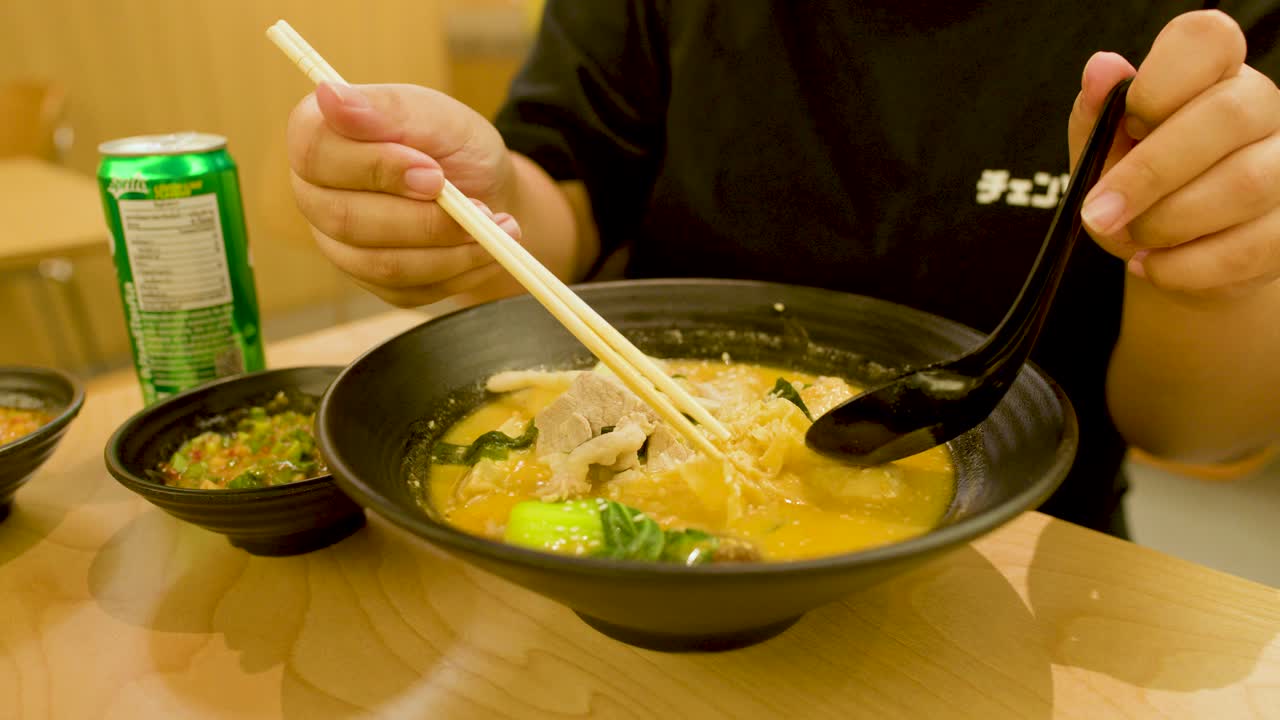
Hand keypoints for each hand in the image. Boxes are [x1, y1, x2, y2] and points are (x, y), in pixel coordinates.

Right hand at [287, 83, 519, 305]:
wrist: (487, 190)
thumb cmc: (453, 144)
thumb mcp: (436, 114)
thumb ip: (388, 109)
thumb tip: (330, 95)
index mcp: (318, 138)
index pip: (315, 153)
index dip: (376, 167)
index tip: (435, 173)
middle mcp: (315, 194)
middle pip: (346, 218)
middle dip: (423, 219)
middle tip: (479, 208)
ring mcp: (340, 244)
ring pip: (381, 264)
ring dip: (448, 249)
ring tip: (495, 227)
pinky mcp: (373, 282)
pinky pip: (409, 289)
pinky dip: (458, 270)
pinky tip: (487, 248)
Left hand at [1067, 10, 1279, 300]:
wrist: (1170, 253)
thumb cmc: (1136, 188)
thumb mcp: (1103, 152)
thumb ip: (1097, 114)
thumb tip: (1101, 69)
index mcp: (1211, 72)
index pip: (1206, 40)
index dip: (1159, 84)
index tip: (1127, 125)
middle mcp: (1262, 107)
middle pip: (1227, 116)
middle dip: (1149, 174)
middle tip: (1099, 213)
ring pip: (1244, 185)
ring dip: (1167, 224)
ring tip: (1133, 238)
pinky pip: (1250, 248)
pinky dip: (1185, 267)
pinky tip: (1154, 264)